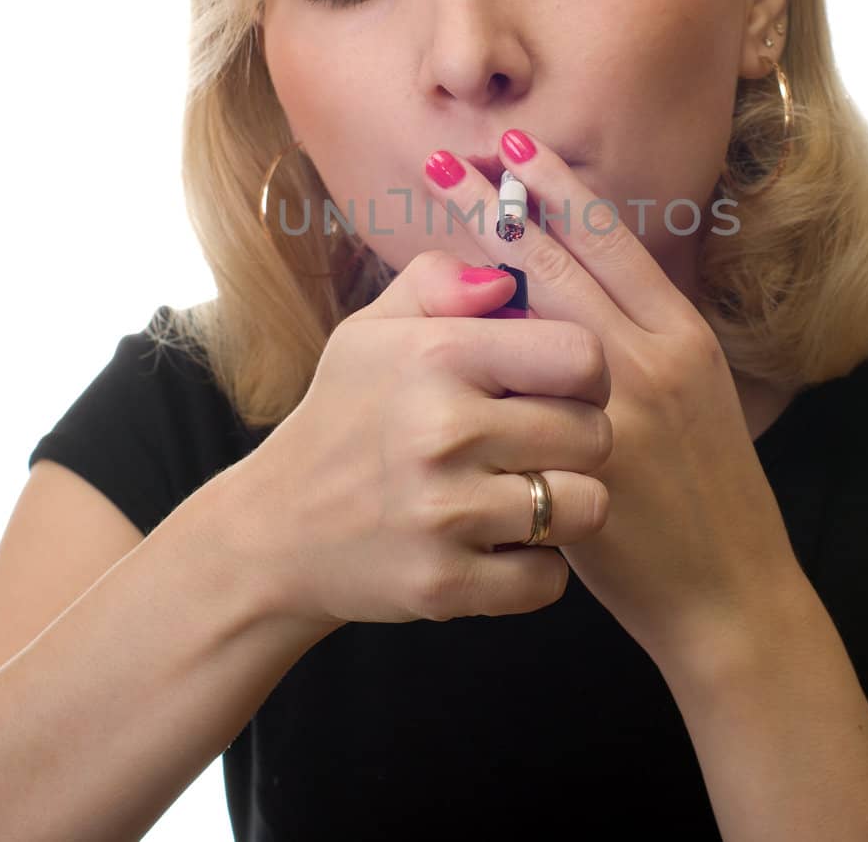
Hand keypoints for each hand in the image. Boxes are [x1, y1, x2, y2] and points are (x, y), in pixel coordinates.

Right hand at [236, 249, 613, 629]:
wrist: (273, 532)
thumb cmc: (341, 419)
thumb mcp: (370, 331)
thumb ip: (438, 282)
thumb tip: (505, 281)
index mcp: (437, 356)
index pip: (581, 358)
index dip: (586, 376)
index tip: (561, 391)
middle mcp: (443, 431)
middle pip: (594, 435)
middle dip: (577, 442)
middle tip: (536, 450)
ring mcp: (445, 514)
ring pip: (586, 508)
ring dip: (564, 507)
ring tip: (523, 496)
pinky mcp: (445, 585)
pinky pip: (550, 580)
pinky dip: (533, 570)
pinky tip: (497, 546)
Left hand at [419, 129, 800, 668]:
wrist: (727, 590)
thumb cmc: (708, 491)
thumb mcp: (698, 393)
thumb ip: (645, 338)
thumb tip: (590, 283)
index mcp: (684, 336)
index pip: (614, 243)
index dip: (560, 191)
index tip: (516, 148)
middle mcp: (652, 359)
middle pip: (566, 262)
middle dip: (502, 206)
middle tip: (447, 159)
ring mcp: (616, 409)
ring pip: (539, 315)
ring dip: (482, 258)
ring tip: (437, 218)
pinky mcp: (584, 461)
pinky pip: (521, 389)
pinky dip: (483, 346)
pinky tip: (440, 319)